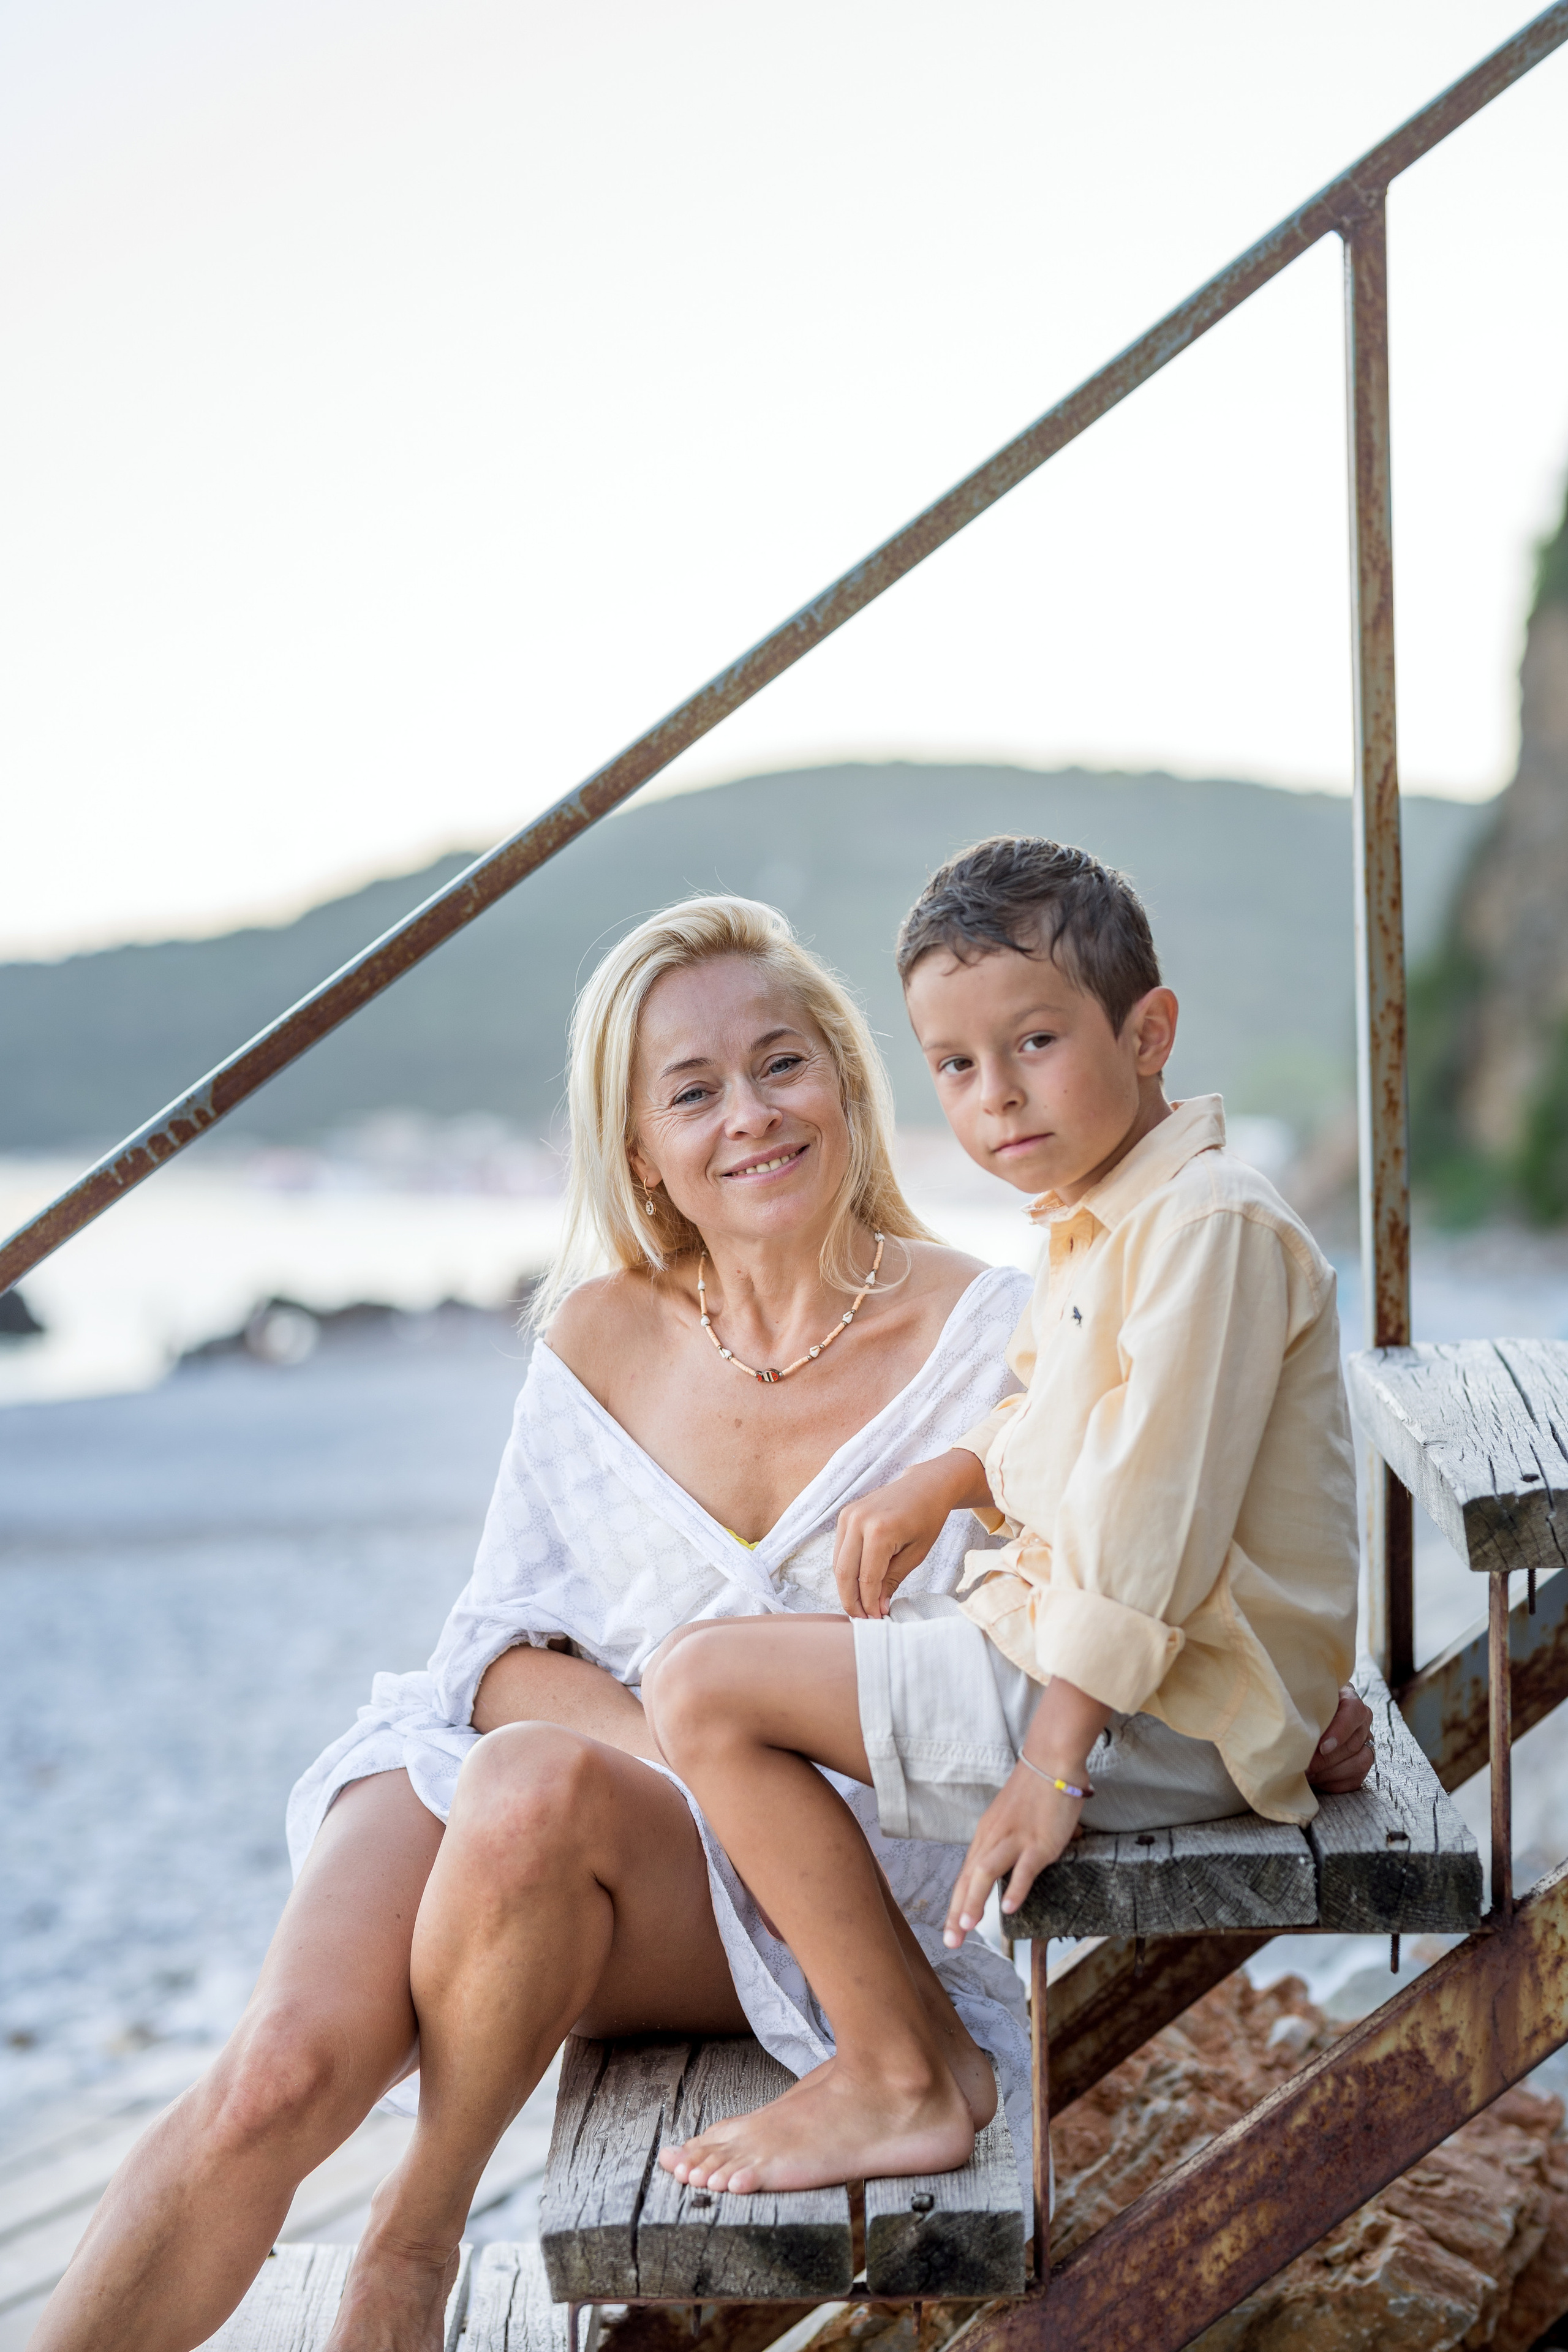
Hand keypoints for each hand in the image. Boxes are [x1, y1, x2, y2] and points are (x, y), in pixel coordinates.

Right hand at [832, 1450, 992, 1618]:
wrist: (924, 1484)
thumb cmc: (927, 1517)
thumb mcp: (916, 1554)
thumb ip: (893, 1580)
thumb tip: (878, 1607)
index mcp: (880, 1530)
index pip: (867, 1578)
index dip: (869, 1603)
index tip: (877, 1619)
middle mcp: (858, 1521)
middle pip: (844, 1573)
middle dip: (852, 1601)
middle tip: (863, 1619)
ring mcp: (848, 1515)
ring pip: (837, 1564)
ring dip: (846, 1588)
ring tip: (861, 1606)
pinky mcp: (845, 1514)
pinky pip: (840, 1551)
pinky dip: (846, 1570)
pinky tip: (858, 1585)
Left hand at [944, 1762, 1082, 1946]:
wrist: (1051, 1761)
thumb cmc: (1035, 1790)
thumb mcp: (1012, 1821)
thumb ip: (1009, 1845)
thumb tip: (1015, 1867)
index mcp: (987, 1835)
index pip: (966, 1874)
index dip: (957, 1904)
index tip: (951, 1930)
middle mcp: (994, 1838)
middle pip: (969, 1877)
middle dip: (958, 1911)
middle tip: (951, 1941)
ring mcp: (1015, 1840)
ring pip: (986, 1872)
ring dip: (975, 1901)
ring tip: (968, 1927)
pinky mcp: (1038, 1841)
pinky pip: (1024, 1868)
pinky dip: (1015, 1888)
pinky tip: (1009, 1909)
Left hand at [1306, 1683, 1375, 1793]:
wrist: (1306, 1715)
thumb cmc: (1304, 1705)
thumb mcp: (1304, 1699)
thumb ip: (1305, 1705)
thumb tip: (1296, 1729)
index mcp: (1350, 1699)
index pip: (1354, 1712)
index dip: (1340, 1731)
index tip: (1322, 1747)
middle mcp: (1362, 1721)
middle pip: (1353, 1743)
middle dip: (1327, 1759)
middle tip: (1305, 1765)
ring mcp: (1365, 1742)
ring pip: (1360, 1763)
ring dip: (1331, 1773)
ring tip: (1308, 1774)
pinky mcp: (1361, 1762)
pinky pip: (1356, 1779)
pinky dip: (1335, 1783)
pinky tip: (1317, 1779)